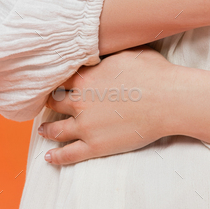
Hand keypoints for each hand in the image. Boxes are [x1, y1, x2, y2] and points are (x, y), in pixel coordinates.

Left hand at [39, 48, 174, 165]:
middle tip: (47, 104)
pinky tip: (49, 157)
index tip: (54, 82)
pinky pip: (69, 154)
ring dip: (47, 130)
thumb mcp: (127, 53)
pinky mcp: (95, 146)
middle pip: (55, 103)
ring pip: (57, 130)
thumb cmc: (152, 72)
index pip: (61, 79)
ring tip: (42, 131)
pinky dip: (57, 157)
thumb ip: (107, 56)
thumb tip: (101, 51)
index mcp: (86, 78)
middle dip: (50, 103)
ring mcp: (85, 126)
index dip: (56, 80)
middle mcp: (80, 102)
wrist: (167, 100)